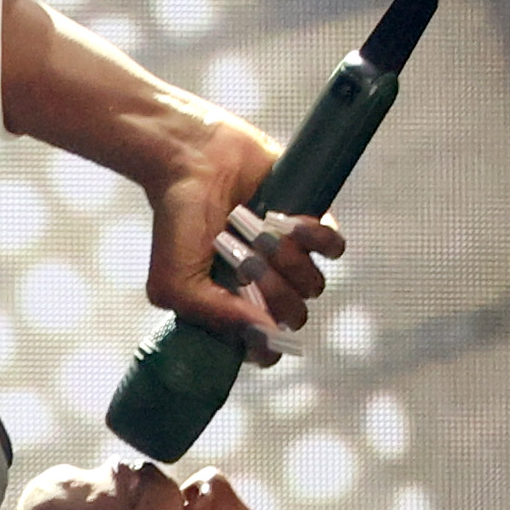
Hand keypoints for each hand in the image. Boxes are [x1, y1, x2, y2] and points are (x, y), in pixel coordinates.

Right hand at [145, 121, 342, 362]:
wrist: (190, 160)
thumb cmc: (176, 221)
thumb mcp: (175, 283)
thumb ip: (215, 317)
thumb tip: (264, 333)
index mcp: (235, 308)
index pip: (266, 348)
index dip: (267, 343)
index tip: (256, 322)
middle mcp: (266, 287)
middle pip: (293, 316)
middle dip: (270, 289)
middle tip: (243, 261)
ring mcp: (289, 256)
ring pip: (314, 284)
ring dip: (286, 259)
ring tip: (256, 230)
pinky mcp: (309, 223)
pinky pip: (334, 247)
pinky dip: (313, 237)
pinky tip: (283, 219)